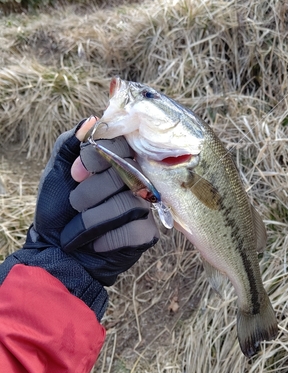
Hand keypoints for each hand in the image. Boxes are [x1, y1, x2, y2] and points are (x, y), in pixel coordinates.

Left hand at [26, 118, 158, 285]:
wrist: (56, 252)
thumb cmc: (57, 210)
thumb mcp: (56, 173)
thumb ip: (69, 144)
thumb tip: (92, 121)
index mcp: (116, 162)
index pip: (122, 143)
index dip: (98, 156)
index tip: (76, 173)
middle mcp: (135, 181)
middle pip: (125, 172)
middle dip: (90, 191)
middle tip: (75, 203)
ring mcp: (144, 207)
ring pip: (125, 203)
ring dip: (92, 219)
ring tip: (79, 228)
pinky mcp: (146, 234)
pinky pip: (133, 229)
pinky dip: (106, 238)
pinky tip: (97, 242)